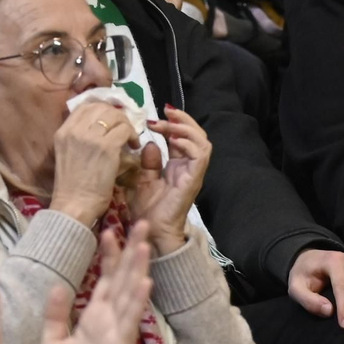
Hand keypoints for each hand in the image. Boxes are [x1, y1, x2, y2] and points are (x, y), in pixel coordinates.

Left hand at [42, 222, 152, 343]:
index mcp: (95, 316)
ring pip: (130, 294)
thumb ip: (56, 314)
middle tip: (141, 222)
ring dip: (138, 270)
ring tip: (144, 244)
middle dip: (132, 252)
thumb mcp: (52, 341)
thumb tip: (59, 285)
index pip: (106, 278)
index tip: (110, 229)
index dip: (109, 255)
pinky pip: (130, 321)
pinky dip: (138, 302)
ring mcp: (117, 332)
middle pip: (124, 279)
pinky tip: (146, 283)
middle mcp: (110, 320)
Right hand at [49, 102, 139, 226]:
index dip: (102, 109)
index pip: (85, 106)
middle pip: (102, 107)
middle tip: (124, 128)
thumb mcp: (67, 154)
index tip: (111, 120)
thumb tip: (99, 126)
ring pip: (115, 116)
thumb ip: (78, 138)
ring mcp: (91, 137)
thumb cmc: (72, 187)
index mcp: (63, 131)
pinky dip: (133, 136)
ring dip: (126, 125)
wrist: (73, 206)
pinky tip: (134, 146)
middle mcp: (75, 129)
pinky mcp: (107, 147)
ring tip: (130, 138)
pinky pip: (125, 130)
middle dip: (117, 115)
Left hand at [129, 107, 210, 254]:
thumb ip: (148, 162)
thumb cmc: (147, 210)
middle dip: (183, 119)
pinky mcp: (194, 180)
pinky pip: (199, 156)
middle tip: (166, 111)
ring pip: (202, 142)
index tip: (157, 114)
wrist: (151, 232)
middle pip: (196, 135)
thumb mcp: (142, 179)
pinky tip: (173, 139)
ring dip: (186, 128)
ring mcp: (193, 173)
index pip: (182, 137)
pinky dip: (189, 143)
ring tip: (169, 123)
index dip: (173, 122)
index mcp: (176, 165)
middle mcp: (188, 167)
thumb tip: (151, 143)